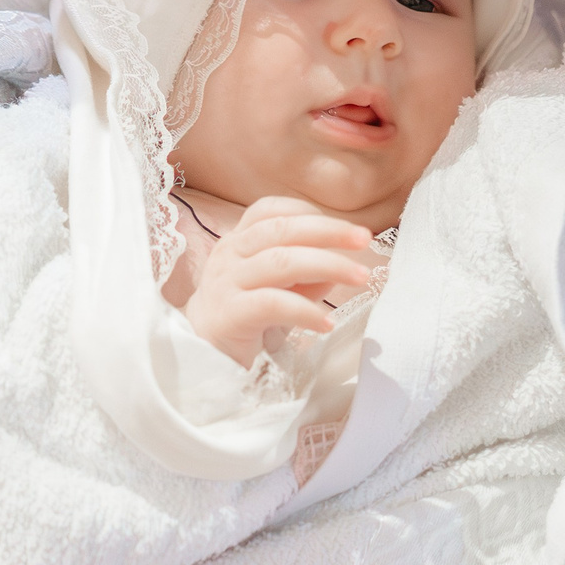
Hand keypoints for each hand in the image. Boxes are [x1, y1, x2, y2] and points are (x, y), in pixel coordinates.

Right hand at [184, 197, 373, 366]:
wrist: (200, 354)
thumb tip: (344, 267)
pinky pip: (272, 304)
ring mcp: (226, 282)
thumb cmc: (246, 316)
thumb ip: (308, 275)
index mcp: (239, 240)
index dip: (310, 213)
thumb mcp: (280, 288)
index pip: (270, 210)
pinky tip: (326, 323)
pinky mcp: (229, 314)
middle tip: (364, 239)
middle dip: (329, 231)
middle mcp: (230, 253)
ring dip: (327, 266)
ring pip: (280, 262)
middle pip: (281, 230)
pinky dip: (305, 311)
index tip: (346, 228)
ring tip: (360, 278)